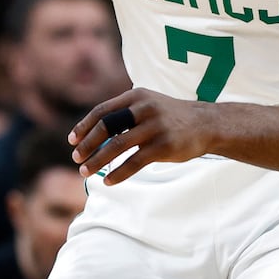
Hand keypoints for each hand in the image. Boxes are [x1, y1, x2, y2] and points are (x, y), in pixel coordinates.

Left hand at [70, 89, 214, 183]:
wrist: (206, 124)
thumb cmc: (170, 117)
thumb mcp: (148, 105)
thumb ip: (124, 113)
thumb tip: (92, 134)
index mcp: (136, 96)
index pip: (102, 111)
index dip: (84, 126)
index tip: (72, 141)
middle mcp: (144, 109)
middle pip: (106, 127)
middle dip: (87, 144)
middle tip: (76, 158)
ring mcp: (155, 127)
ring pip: (117, 146)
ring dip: (97, 160)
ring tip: (85, 172)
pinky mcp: (164, 146)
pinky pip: (135, 162)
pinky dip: (118, 173)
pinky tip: (109, 182)